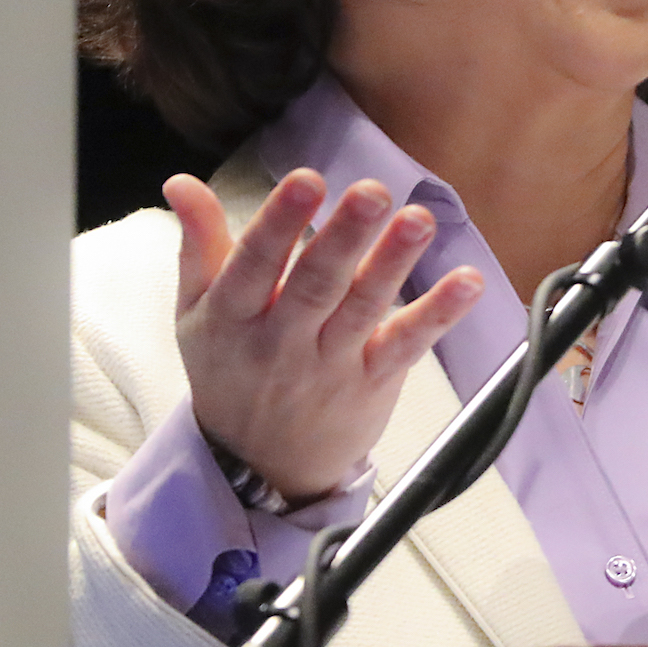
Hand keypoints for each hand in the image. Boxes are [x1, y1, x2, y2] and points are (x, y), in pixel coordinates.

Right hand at [164, 169, 483, 503]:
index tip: (306, 180)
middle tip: (372, 191)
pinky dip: (439, 314)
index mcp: (233, 316)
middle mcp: (281, 341)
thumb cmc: (230, 370)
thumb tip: (179, 181)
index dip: (279, 222)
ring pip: (363, 308)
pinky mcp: (374, 381)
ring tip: (418, 221)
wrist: (259, 467)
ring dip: (394, 262)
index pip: (254, 264)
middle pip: (315, 284)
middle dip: (344, 236)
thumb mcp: (198, 312)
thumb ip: (199, 244)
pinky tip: (467, 284)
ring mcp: (331, 364)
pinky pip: (408, 345)